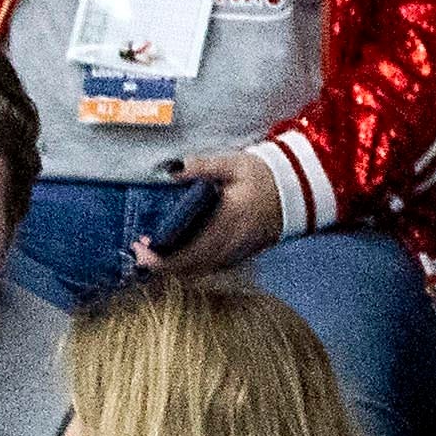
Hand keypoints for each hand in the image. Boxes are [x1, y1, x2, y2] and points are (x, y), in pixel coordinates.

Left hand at [130, 150, 283, 274]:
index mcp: (227, 220)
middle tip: (138, 252)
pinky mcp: (242, 254)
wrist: (297, 190)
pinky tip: (177, 255)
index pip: (189, 251)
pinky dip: (191, 266)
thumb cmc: (262, 175)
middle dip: (161, 265)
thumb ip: (203, 167)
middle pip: (191, 267)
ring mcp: (238, 252)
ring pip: (201, 271)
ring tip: (153, 254)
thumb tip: (172, 170)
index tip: (140, 249)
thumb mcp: (233, 163)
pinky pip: (212, 268)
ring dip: (175, 268)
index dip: (162, 258)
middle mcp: (232, 242)